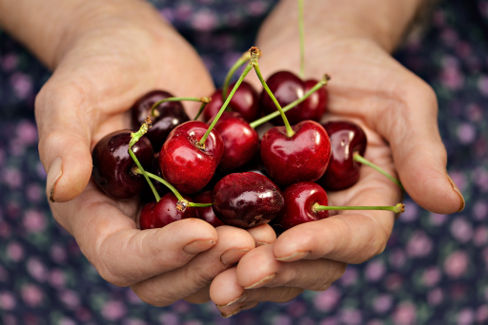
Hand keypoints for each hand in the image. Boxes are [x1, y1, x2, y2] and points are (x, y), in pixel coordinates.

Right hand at [33, 0, 275, 305]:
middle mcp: (136, 228)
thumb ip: (62, 140)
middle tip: (249, 243)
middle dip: (208, 266)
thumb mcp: (70, 95)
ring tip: (273, 236)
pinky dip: (256, 234)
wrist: (139, 55)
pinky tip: (284, 220)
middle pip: (166, 278)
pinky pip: (230, 231)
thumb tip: (62, 189)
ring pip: (205, 265)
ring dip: (240, 260)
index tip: (203, 233)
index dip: (160, 255)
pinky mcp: (208, 200)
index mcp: (95, 216)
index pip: (120, 258)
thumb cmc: (96, 69)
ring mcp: (175, 218)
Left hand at [210, 0, 464, 314]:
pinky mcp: (247, 196)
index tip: (289, 246)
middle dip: (272, 272)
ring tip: (210, 278)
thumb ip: (421, 152)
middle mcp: (324, 218)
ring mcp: (284, 211)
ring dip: (236, 269)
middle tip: (236, 280)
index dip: (325, 246)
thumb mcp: (402, 103)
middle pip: (304, 260)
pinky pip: (230, 225)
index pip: (355, 239)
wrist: (310, 51)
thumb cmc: (365, 71)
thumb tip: (450, 203)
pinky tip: (186, 250)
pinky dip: (210, 241)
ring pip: (264, 253)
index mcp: (365, 205)